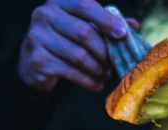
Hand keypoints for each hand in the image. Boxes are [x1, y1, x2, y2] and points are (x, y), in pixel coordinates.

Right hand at [18, 0, 139, 91]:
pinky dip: (88, 81)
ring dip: (98, 68)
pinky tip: (96, 84)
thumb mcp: (84, 27)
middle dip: (104, 51)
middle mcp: (44, 14)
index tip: (122, 34)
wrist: (34, 62)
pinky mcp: (38, 59)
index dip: (106, 20)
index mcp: (59, 2)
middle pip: (84, 33)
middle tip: (114, 64)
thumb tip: (133, 25)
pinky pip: (70, 71)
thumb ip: (106, 24)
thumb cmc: (65, 40)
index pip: (85, 5)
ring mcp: (37, 36)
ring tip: (105, 75)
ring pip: (79, 55)